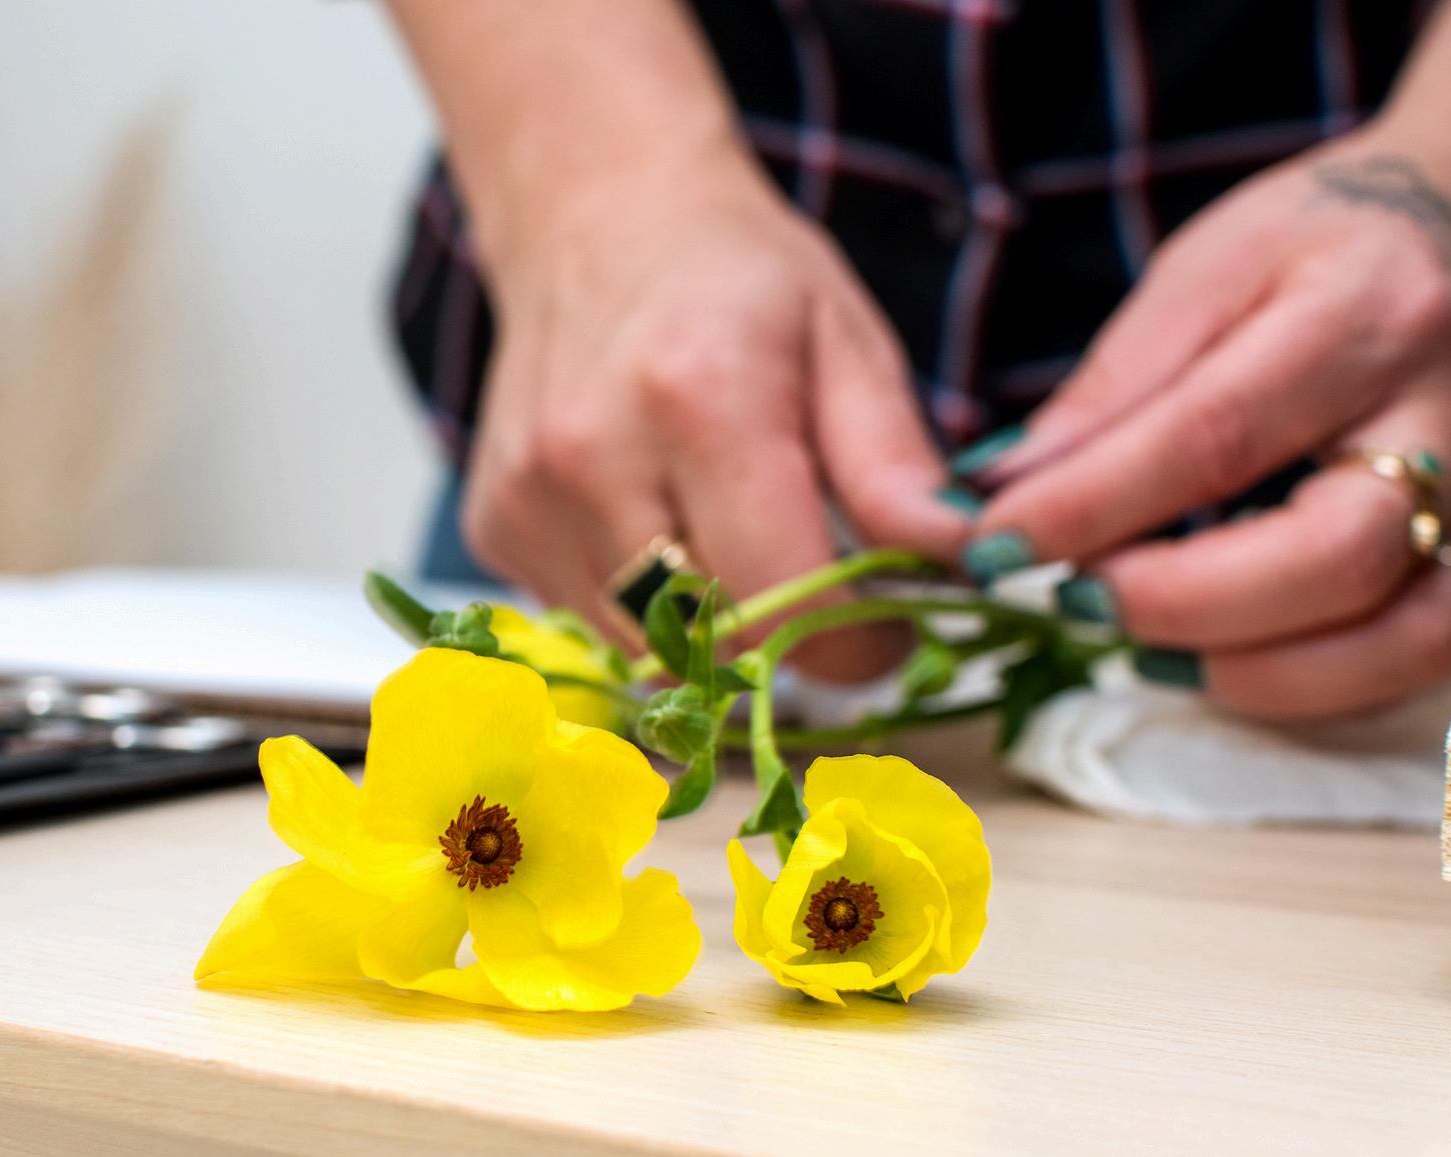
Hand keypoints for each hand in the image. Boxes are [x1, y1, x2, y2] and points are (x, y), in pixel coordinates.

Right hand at [460, 150, 967, 679]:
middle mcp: (593, 458)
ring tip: (737, 546)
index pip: (777, 605)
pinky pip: (587, 619)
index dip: (848, 646)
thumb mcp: (846, 340)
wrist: (593, 212)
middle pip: (706, 646)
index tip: (885, 629)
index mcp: (700, 403)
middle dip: (783, 645)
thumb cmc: (734, 277)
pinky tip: (662, 524)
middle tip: (822, 597)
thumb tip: (956, 560)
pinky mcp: (494, 525)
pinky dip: (642, 605)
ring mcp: (529, 497)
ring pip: (642, 650)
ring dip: (707, 632)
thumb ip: (893, 462)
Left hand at [963, 122, 1450, 718]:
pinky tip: (1212, 661)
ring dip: (1249, 667)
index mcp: (1362, 312)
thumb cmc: (1316, 247)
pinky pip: (1418, 658)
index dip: (1094, 504)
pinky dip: (1310, 685)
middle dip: (1178, 601)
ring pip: (1399, 634)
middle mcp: (1447, 412)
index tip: (997, 543)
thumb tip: (1001, 492)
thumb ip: (1110, 387)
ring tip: (1135, 646)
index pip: (1219, 432)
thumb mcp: (1201, 270)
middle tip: (1069, 602)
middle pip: (1332, 553)